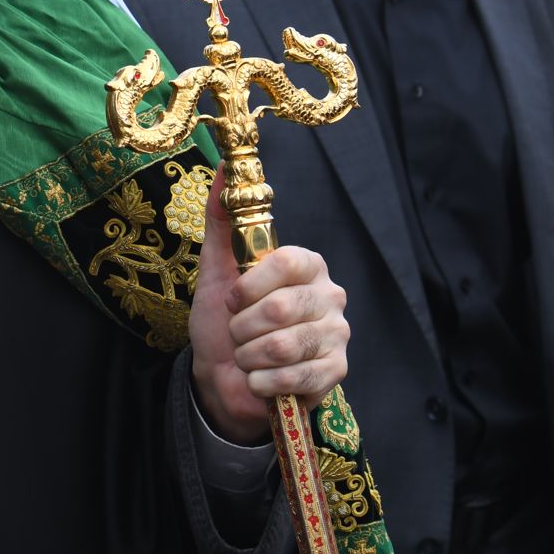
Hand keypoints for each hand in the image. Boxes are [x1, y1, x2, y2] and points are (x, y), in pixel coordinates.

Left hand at [189, 168, 350, 442]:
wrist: (224, 379)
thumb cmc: (223, 322)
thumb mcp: (216, 271)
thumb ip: (222, 222)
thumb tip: (221, 170)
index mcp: (306, 264)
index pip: (285, 262)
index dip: (249, 286)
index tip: (230, 300)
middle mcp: (330, 294)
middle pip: (282, 307)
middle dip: (243, 328)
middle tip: (236, 334)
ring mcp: (337, 333)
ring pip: (285, 346)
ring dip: (250, 357)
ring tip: (247, 356)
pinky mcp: (336, 370)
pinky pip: (296, 377)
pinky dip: (264, 382)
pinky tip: (260, 379)